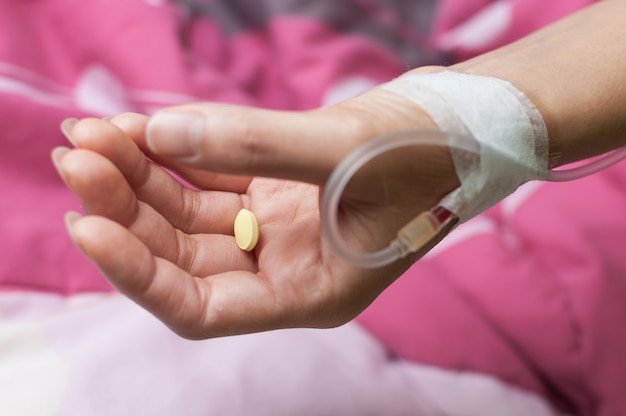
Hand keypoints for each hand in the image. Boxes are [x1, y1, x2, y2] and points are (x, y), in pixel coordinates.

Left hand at [53, 83, 458, 338]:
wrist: (461, 126)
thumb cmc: (430, 154)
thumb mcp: (347, 150)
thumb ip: (255, 142)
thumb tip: (160, 128)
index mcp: (308, 293)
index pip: (203, 308)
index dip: (139, 276)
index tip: (88, 225)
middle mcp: (284, 269)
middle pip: (183, 254)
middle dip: (125, 208)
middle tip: (79, 153)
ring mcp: (275, 229)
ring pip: (188, 214)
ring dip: (140, 176)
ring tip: (93, 132)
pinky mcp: (273, 191)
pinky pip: (208, 179)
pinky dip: (173, 155)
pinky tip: (138, 127)